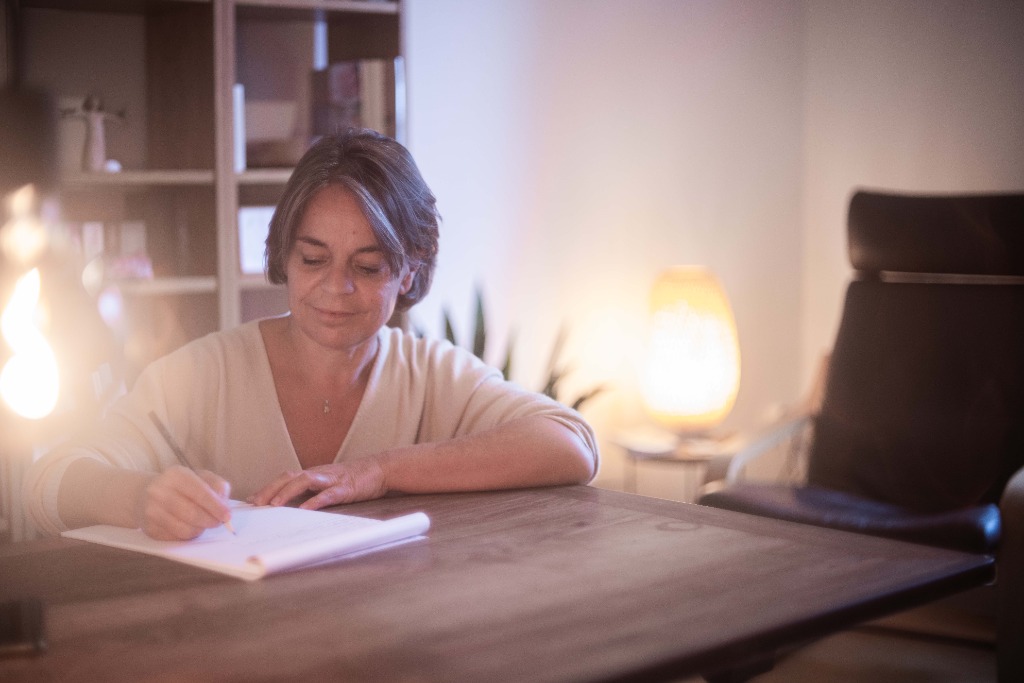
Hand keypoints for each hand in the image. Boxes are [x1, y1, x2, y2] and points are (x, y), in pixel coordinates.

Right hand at [136, 466, 232, 540]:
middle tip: (218, 522)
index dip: (216, 506)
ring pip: (184, 529)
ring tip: (203, 524)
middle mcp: (159, 491)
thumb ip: (217, 486)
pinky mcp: (150, 528)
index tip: (227, 515)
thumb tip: (224, 505)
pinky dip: (188, 535)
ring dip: (200, 529)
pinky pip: (176, 538)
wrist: (147, 494)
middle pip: (192, 513)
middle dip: (210, 520)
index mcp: (175, 475)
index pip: (200, 492)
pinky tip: (189, 526)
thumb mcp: (200, 477)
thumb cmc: (182, 486)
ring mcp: (151, 511)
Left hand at [249, 458, 387, 509]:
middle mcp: (318, 474)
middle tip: (255, 503)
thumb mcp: (329, 484)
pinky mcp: (345, 488)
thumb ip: (311, 492)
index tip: (250, 500)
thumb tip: (291, 504)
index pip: (284, 478)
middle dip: (270, 489)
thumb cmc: (354, 479)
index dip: (267, 487)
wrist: (381, 469)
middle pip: (288, 477)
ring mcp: (331, 479)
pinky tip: (305, 510)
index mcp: (313, 474)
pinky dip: (315, 501)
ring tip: (273, 504)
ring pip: (304, 481)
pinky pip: (328, 494)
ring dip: (286, 492)